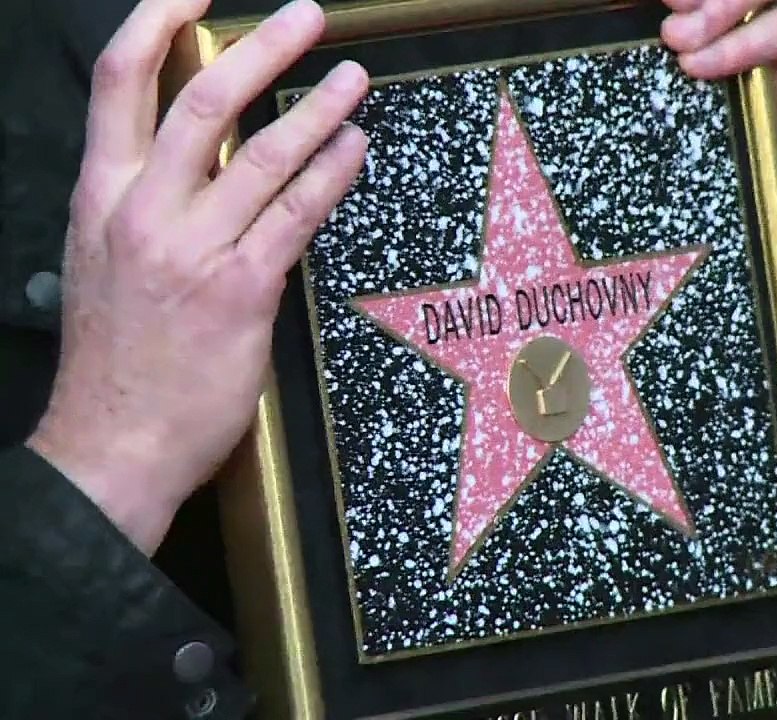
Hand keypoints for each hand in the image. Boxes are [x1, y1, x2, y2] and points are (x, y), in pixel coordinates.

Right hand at [27, 0, 368, 553]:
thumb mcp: (105, 266)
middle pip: (202, 102)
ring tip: (352, 79)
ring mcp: (193, 249)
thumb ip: (148, 212)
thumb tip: (208, 177)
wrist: (110, 447)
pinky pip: (296, 214)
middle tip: (306, 16)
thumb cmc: (115, 363)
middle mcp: (142, 210)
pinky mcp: (241, 290)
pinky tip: (356, 149)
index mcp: (99, 196)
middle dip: (260, 48)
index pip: (119, 85)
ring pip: (260, 154)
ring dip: (316, 108)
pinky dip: (331, 174)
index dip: (156, 24)